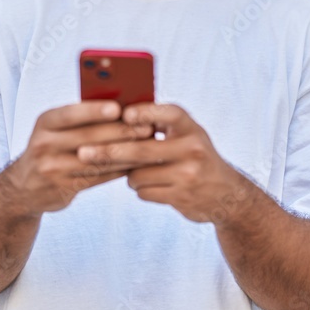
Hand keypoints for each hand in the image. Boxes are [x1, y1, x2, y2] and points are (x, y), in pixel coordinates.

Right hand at [7, 101, 153, 215]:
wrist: (23, 188)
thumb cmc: (51, 147)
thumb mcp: (54, 128)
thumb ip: (80, 118)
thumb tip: (122, 105)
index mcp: (45, 122)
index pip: (70, 113)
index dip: (94, 111)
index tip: (118, 107)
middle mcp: (44, 144)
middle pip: (88, 137)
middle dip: (121, 131)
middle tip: (147, 127)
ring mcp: (52, 169)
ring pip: (97, 159)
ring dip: (126, 152)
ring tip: (149, 145)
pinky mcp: (63, 189)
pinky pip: (98, 177)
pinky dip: (119, 169)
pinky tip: (136, 163)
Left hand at [76, 103, 248, 222]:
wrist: (226, 195)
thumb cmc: (196, 157)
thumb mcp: (187, 135)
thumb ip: (161, 125)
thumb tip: (117, 113)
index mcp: (192, 128)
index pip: (169, 113)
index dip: (146, 112)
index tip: (124, 114)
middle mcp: (193, 149)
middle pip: (142, 149)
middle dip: (109, 151)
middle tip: (83, 153)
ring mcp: (189, 175)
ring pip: (138, 174)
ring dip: (131, 175)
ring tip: (140, 172)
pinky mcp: (182, 197)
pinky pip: (144, 192)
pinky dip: (142, 189)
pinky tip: (154, 186)